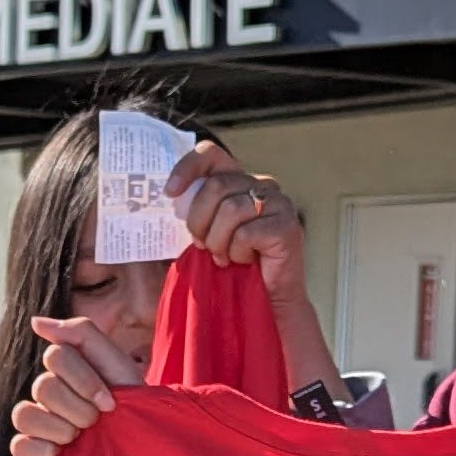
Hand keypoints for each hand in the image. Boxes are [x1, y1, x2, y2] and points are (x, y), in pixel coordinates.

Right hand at [11, 311, 146, 455]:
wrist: (144, 443)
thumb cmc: (133, 401)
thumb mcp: (116, 361)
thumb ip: (81, 333)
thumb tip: (35, 322)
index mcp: (64, 368)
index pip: (55, 357)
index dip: (85, 381)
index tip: (110, 401)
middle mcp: (46, 393)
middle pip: (43, 387)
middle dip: (79, 409)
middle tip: (98, 421)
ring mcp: (38, 423)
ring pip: (24, 415)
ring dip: (60, 429)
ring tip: (80, 438)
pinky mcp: (32, 452)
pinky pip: (18, 446)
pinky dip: (39, 451)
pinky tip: (60, 454)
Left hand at [172, 138, 303, 294]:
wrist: (268, 301)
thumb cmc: (233, 268)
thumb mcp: (206, 233)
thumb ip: (194, 211)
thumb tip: (167, 195)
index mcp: (240, 181)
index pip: (212, 154)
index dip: (188, 167)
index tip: (170, 192)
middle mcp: (263, 184)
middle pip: (217, 185)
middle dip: (199, 220)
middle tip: (201, 245)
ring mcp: (279, 203)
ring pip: (231, 209)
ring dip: (219, 241)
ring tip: (224, 257)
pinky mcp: (287, 226)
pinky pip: (247, 233)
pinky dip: (238, 252)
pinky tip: (245, 261)